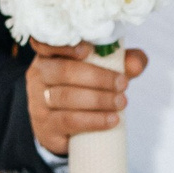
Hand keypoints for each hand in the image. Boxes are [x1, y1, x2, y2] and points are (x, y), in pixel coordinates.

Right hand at [27, 39, 145, 155]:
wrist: (69, 130)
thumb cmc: (87, 90)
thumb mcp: (104, 71)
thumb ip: (122, 62)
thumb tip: (135, 64)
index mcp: (50, 55)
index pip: (44, 42)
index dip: (62, 45)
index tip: (86, 50)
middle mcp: (39, 75)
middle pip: (63, 71)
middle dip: (98, 77)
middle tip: (123, 84)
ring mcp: (37, 101)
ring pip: (66, 97)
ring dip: (99, 99)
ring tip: (121, 102)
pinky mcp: (45, 126)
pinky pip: (68, 121)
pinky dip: (93, 120)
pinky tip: (112, 120)